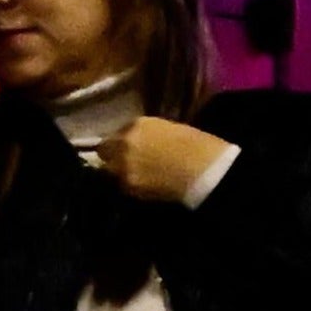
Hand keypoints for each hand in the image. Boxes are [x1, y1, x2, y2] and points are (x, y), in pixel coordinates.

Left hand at [105, 114, 233, 204]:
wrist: (205, 170)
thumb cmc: (199, 146)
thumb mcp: (171, 130)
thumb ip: (149, 134)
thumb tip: (141, 143)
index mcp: (138, 124)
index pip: (118, 132)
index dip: (123, 140)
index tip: (132, 147)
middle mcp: (124, 142)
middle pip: (105, 150)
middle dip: (113, 155)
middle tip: (128, 162)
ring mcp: (122, 166)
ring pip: (109, 170)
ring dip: (119, 172)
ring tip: (136, 177)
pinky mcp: (127, 186)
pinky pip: (121, 185)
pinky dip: (129, 186)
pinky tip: (144, 186)